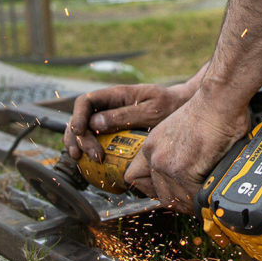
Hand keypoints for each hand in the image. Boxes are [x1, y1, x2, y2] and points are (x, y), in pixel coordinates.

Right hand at [64, 81, 195, 161]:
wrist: (184, 109)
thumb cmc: (171, 106)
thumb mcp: (152, 109)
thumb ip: (125, 115)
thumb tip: (95, 123)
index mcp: (116, 95)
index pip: (85, 101)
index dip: (77, 116)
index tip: (79, 132)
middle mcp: (109, 107)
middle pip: (81, 119)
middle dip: (79, 138)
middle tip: (92, 156)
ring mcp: (111, 121)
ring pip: (84, 132)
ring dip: (80, 146)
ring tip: (84, 161)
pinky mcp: (115, 134)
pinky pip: (96, 142)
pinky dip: (90, 152)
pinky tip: (93, 164)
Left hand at [124, 90, 249, 212]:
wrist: (219, 101)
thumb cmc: (209, 111)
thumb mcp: (180, 130)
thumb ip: (176, 151)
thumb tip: (188, 171)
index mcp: (152, 145)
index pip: (136, 179)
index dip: (153, 188)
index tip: (170, 189)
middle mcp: (154, 156)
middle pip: (157, 194)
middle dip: (177, 198)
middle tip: (194, 196)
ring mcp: (166, 164)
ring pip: (174, 199)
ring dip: (191, 200)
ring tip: (205, 194)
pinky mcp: (183, 170)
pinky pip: (192, 196)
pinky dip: (203, 195)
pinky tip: (212, 186)